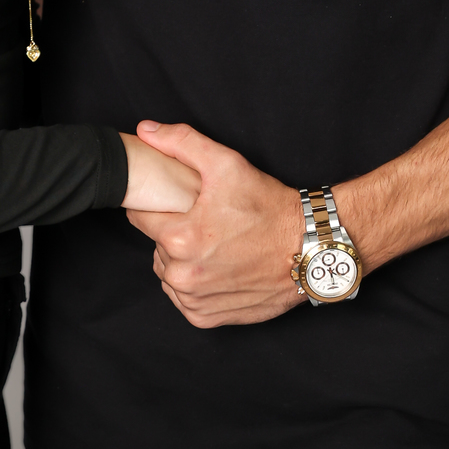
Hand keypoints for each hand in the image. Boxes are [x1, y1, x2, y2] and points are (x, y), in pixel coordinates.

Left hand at [127, 122, 304, 326]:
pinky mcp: (207, 318)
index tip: (180, 204)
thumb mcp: (227, 164)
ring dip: (183, 261)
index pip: (141, 217)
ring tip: (215, 244)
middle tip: (206, 222)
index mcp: (180, 239)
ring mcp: (195, 300)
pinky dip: (195, 285)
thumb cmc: (269, 208)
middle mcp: (183, 276)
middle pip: (156, 246)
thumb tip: (145, 131)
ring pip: (169, 273)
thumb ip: (181, 143)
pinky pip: (184, 299)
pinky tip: (217, 267)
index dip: (159, 206)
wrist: (308, 248)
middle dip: (174, 232)